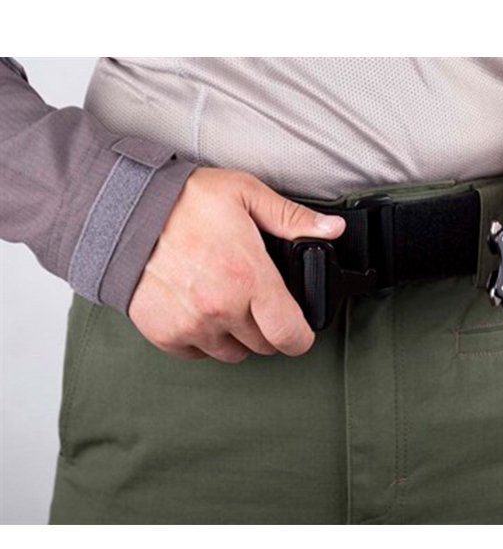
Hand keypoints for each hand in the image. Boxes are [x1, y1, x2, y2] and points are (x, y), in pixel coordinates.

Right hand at [128, 168, 345, 362]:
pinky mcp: (165, 333)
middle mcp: (222, 308)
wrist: (124, 211)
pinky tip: (199, 309)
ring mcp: (192, 325)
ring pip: (232, 353)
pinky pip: (198, 353)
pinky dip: (203, 339)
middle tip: (255, 300)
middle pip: (263, 346)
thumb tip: (333, 230)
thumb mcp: (246, 194)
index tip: (298, 329)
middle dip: (267, 328)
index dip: (300, 336)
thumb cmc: (184, 201)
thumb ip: (293, 218)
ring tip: (225, 302)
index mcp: (249, 277)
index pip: (290, 335)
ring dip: (236, 335)